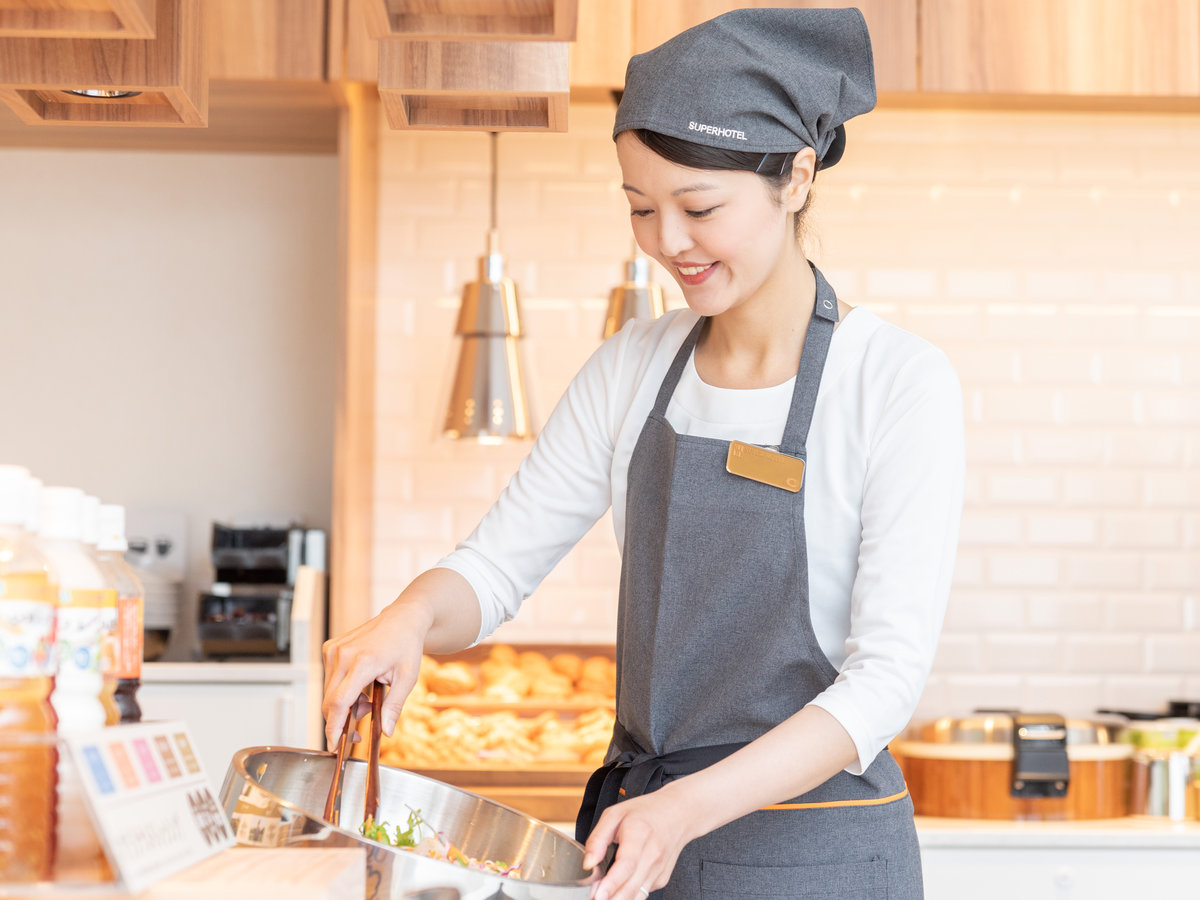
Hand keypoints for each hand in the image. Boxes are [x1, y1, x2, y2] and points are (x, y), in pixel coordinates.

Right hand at [321, 597, 432, 747]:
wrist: (402, 619)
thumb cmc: (406, 645)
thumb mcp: (407, 678)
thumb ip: (394, 706)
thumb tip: (385, 731)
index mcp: (363, 662)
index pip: (340, 702)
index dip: (334, 727)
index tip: (333, 744)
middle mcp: (343, 655)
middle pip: (330, 701)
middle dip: (342, 720)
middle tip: (362, 723)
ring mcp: (334, 650)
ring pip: (328, 692)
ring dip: (343, 704)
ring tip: (368, 699)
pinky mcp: (330, 648)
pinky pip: (328, 679)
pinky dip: (340, 690)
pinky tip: (360, 687)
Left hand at [582, 782, 697, 899]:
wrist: (678, 814)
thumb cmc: (645, 812)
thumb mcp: (614, 815)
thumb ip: (598, 839)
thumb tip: (588, 863)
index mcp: (639, 833)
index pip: (626, 864)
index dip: (611, 883)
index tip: (597, 896)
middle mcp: (653, 855)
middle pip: (631, 886)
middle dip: (610, 898)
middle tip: (593, 898)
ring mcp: (659, 869)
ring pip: (637, 895)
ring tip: (601, 897)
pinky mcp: (661, 879)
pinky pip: (641, 893)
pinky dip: (627, 895)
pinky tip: (616, 890)